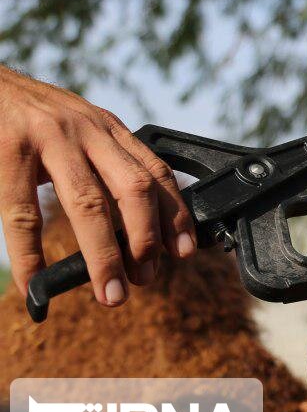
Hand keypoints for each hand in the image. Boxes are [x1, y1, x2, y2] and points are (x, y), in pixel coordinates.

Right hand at [0, 66, 195, 305]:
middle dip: (146, 240)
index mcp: (108, 128)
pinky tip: (33, 282)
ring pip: (88, 203)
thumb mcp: (77, 130)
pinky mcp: (9, 149)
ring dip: (104, 255)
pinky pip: (22, 212)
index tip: (184, 252)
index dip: (174, 215)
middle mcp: (88, 130)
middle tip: (146, 279)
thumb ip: (103, 165)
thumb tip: (131, 226)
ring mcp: (49, 138)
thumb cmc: (27, 118)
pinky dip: (29, 254)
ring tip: (110, 293)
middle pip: (133, 189)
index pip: (156, 173)